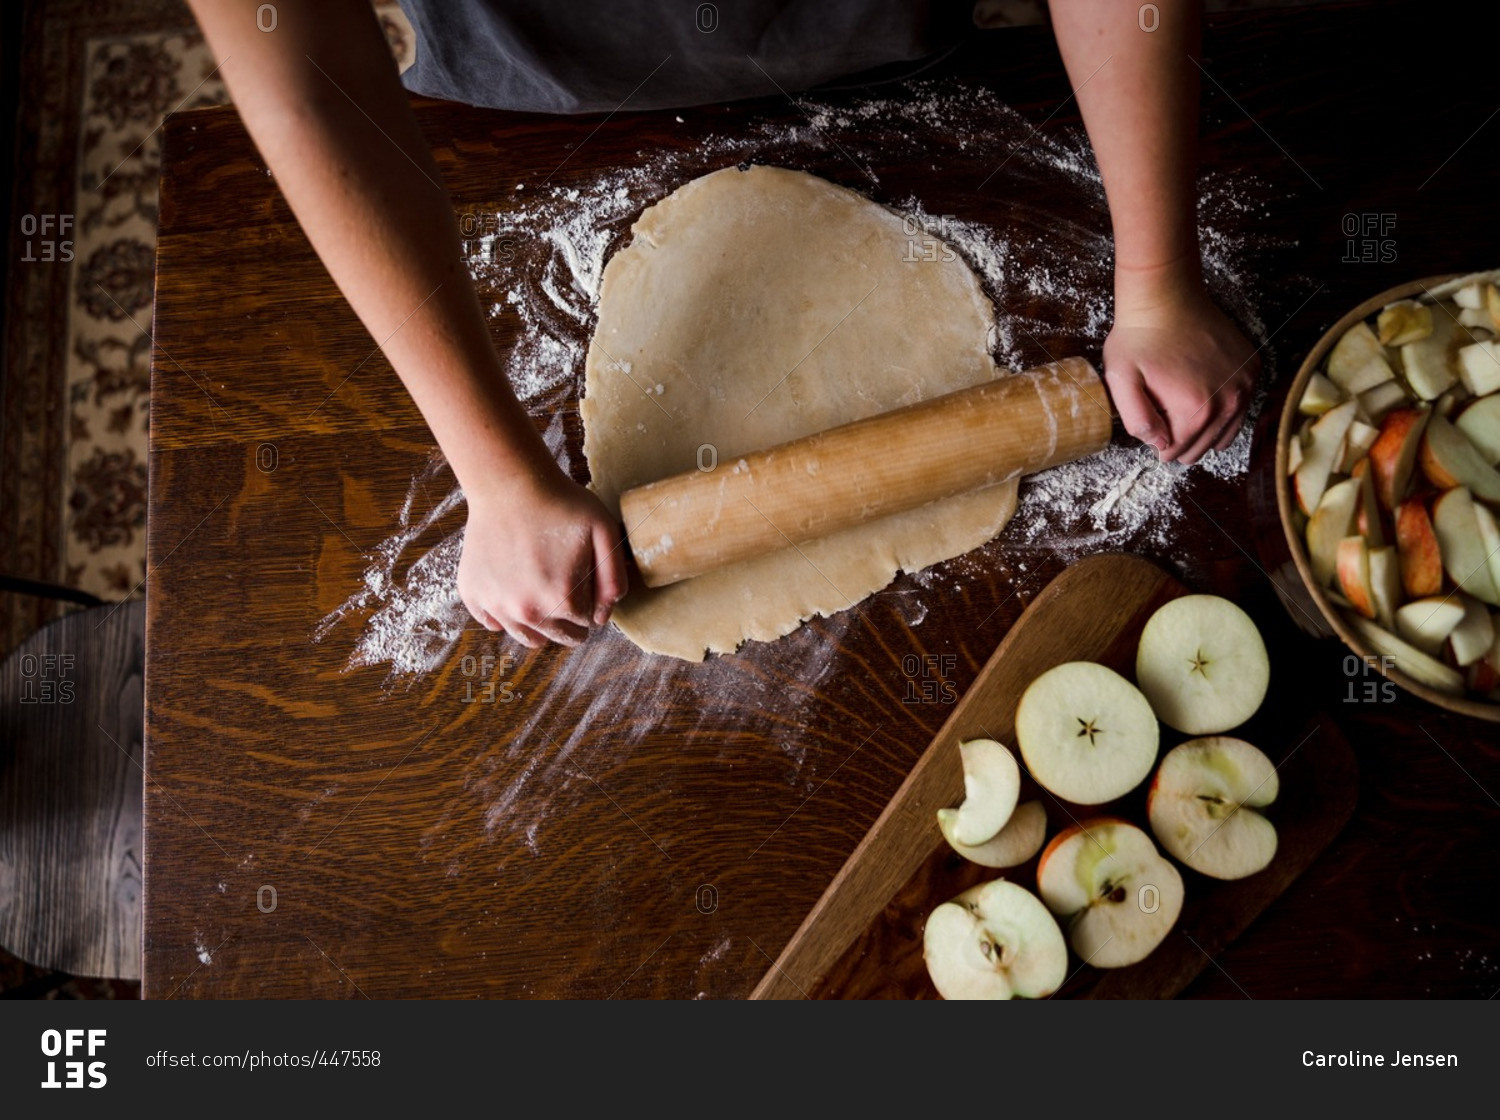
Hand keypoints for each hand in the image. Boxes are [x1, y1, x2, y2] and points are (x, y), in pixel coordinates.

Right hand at [457, 472, 628, 647]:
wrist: (510, 484)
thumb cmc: (560, 505)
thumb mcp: (605, 532)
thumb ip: (613, 578)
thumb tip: (604, 615)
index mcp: (563, 602)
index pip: (586, 623)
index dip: (590, 603)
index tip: (584, 582)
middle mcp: (528, 612)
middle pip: (558, 637)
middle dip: (568, 621)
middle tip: (566, 591)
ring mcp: (497, 605)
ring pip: (526, 637)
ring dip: (539, 624)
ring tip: (542, 595)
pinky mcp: (474, 594)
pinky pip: (492, 622)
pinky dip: (504, 615)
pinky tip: (512, 591)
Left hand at [1103, 279, 1261, 463]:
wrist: (1167, 297)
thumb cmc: (1139, 338)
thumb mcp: (1121, 382)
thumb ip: (1138, 422)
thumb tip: (1161, 446)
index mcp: (1196, 410)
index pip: (1175, 452)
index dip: (1157, 439)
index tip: (1151, 416)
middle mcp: (1228, 402)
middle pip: (1202, 446)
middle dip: (1180, 436)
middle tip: (1163, 409)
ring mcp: (1245, 385)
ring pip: (1224, 432)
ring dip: (1203, 426)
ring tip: (1182, 402)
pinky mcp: (1252, 370)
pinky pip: (1240, 408)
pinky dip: (1223, 408)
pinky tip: (1203, 391)